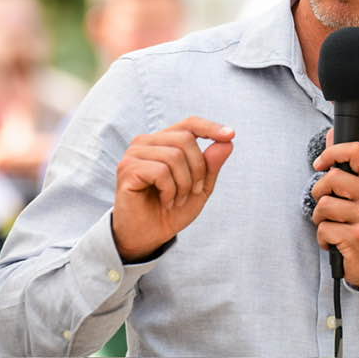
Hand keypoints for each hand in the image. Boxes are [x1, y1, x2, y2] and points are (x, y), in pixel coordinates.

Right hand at [113, 116, 234, 261]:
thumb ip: (212, 165)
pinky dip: (170, 191)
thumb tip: (227, 142)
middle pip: (186, 139)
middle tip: (193, 192)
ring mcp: (134, 154)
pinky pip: (160, 172)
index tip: (230, 135)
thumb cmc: (172, 209)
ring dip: (184, 184)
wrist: (148, 235)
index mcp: (164, 141)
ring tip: (177, 199)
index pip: (190, 124)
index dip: (210, 128)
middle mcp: (147, 142)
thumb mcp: (201, 187)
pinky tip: (166, 202)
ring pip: (174, 156)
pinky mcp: (127, 169)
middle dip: (198, 169)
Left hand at [311, 130, 358, 290]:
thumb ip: (348, 165)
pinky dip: (323, 238)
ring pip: (323, 206)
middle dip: (320, 192)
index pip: (356, 151)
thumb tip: (330, 134)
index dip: (332, 152)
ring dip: (320, 219)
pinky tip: (335, 242)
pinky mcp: (356, 238)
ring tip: (333, 225)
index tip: (320, 164)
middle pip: (332, 178)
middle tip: (327, 204)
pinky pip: (323, 230)